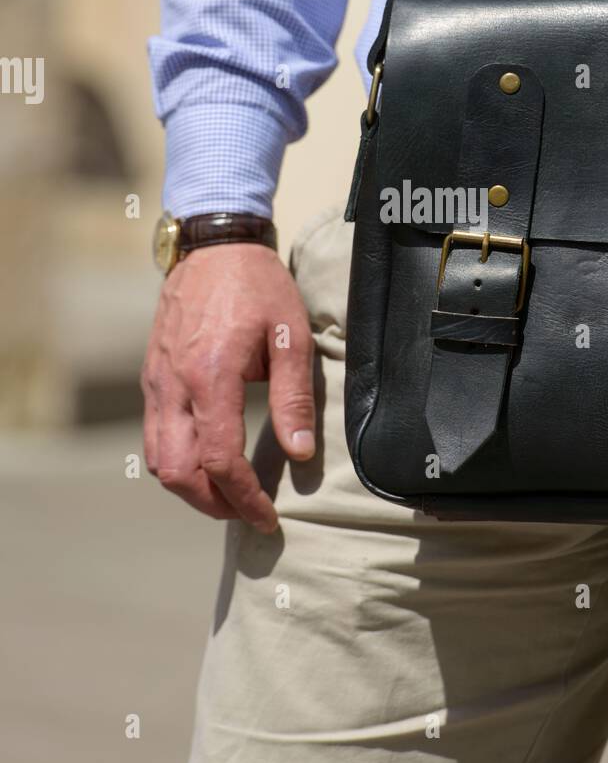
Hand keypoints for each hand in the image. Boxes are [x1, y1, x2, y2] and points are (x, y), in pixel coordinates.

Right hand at [141, 243, 314, 530]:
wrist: (214, 245)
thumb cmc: (259, 286)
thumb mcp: (291, 337)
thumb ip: (294, 398)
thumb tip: (300, 454)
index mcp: (211, 376)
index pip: (219, 461)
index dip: (244, 498)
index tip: (267, 518)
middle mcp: (174, 385)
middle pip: (179, 473)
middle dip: (213, 505)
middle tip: (248, 513)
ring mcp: (157, 382)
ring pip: (159, 460)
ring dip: (191, 488)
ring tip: (230, 494)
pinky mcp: (152, 377)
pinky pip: (154, 435)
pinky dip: (178, 461)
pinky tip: (209, 461)